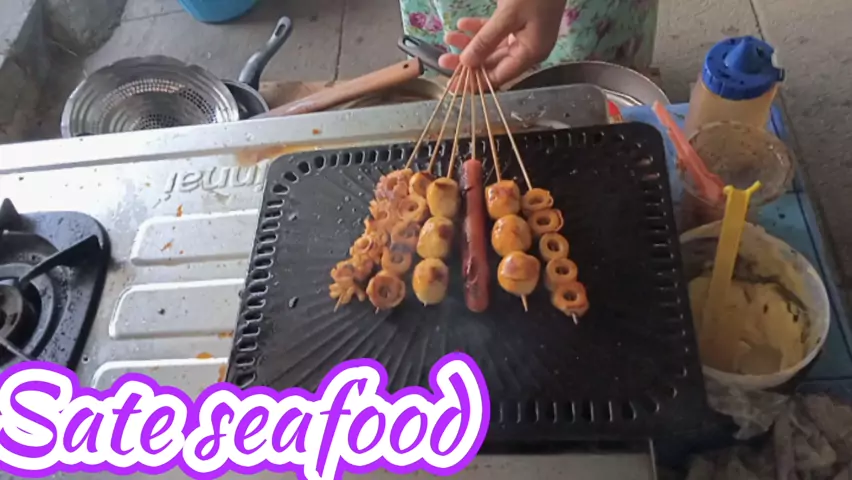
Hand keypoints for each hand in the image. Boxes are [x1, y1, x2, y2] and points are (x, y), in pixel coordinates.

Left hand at [438, 0, 566, 86]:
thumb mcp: (508, 15)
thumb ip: (486, 40)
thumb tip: (466, 63)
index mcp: (531, 52)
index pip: (499, 77)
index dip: (475, 82)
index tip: (452, 84)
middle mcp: (528, 48)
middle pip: (493, 63)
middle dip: (468, 61)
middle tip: (443, 60)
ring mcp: (524, 34)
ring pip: (492, 47)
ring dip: (470, 43)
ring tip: (448, 37)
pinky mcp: (519, 20)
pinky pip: (496, 31)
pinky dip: (479, 28)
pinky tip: (462, 23)